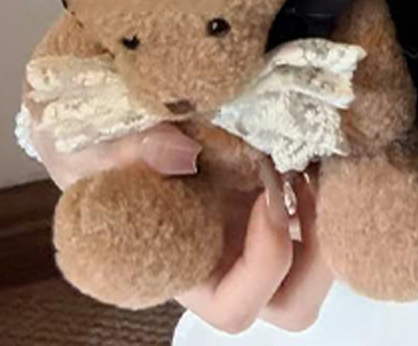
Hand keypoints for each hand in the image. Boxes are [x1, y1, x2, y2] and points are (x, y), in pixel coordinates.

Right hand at [23, 97, 335, 331]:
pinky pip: (317, 209)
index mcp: (181, 265)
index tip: (267, 198)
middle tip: (305, 183)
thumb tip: (181, 151)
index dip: (263, 267)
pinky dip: (326, 179)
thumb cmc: (90, 141)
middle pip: (292, 302)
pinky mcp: (270, 188)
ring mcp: (252, 226)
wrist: (99, 107)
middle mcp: (224, 257)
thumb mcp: (90, 144)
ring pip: (315, 262)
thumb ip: (125, 150)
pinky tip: (308, 137)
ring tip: (311, 157)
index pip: (234, 309)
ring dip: (327, 215)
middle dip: (314, 252)